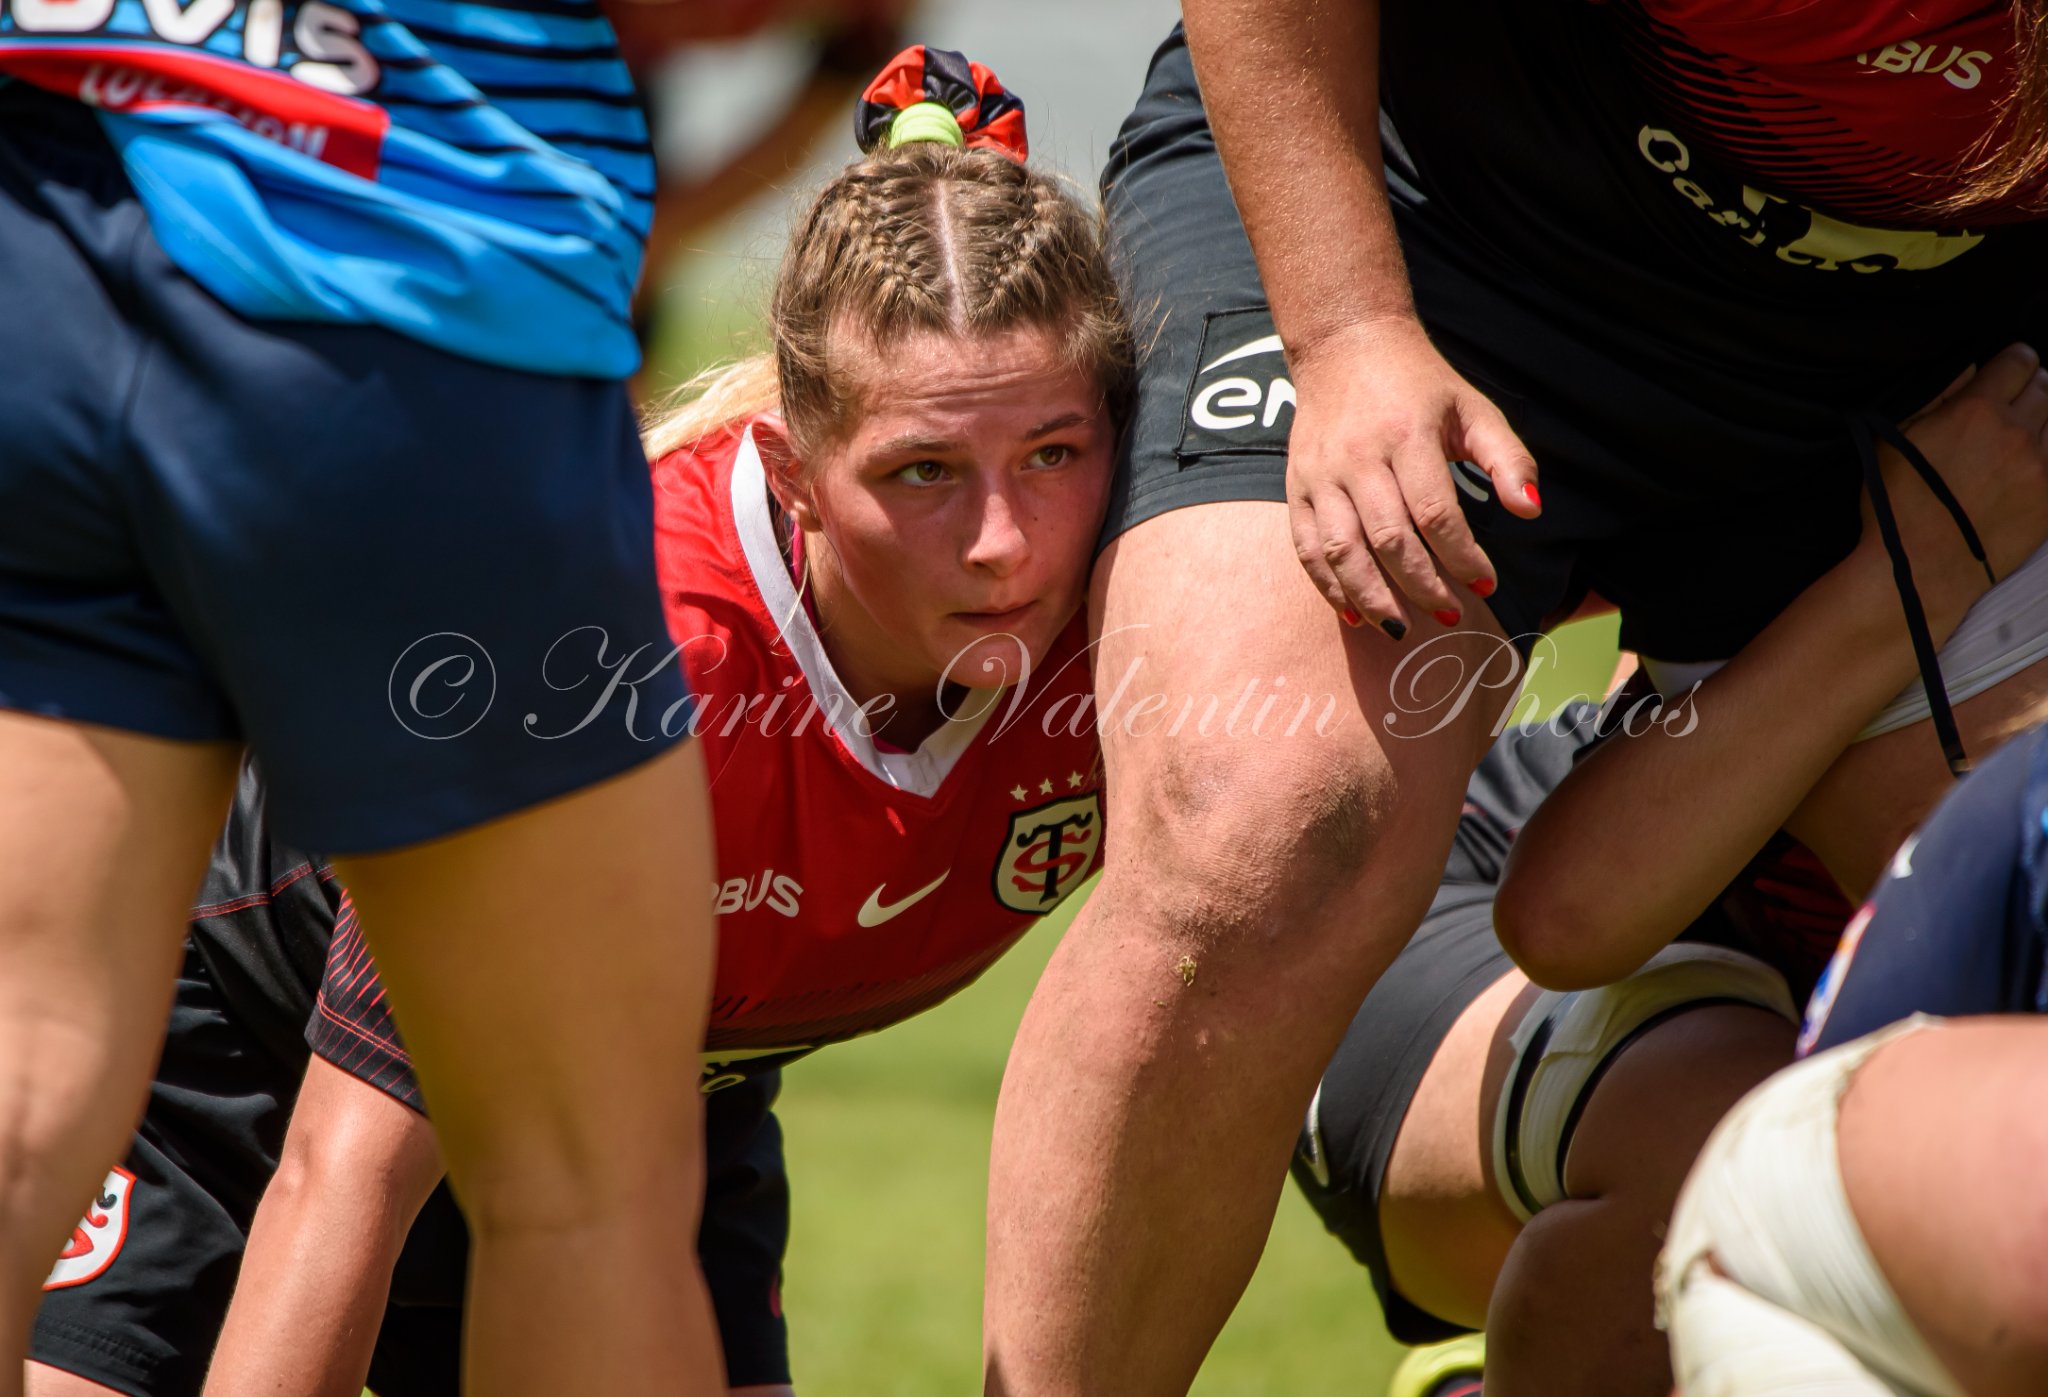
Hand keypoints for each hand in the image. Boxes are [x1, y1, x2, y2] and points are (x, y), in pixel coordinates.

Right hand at [1285, 317, 1540, 633]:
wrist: (1345, 346)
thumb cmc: (1420, 385)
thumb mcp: (1474, 409)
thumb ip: (1508, 460)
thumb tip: (1531, 511)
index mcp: (1407, 435)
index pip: (1435, 513)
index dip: (1462, 557)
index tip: (1486, 584)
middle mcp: (1358, 457)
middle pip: (1388, 539)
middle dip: (1422, 587)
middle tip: (1451, 615)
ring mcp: (1321, 474)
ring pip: (1342, 551)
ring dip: (1373, 598)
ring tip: (1402, 629)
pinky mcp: (1296, 486)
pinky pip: (1307, 548)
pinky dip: (1328, 588)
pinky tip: (1355, 616)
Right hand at [1863, 342, 2047, 629]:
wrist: (1919, 569)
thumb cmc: (1895, 505)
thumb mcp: (1895, 441)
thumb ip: (1936, 397)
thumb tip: (1969, 370)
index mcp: (1976, 410)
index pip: (2020, 360)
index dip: (2013, 362)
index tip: (2005, 373)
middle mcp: (2017, 431)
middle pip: (2047, 386)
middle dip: (2031, 388)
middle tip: (2012, 407)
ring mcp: (2040, 466)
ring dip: (2044, 422)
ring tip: (2020, 440)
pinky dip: (2047, 455)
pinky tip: (2028, 467)